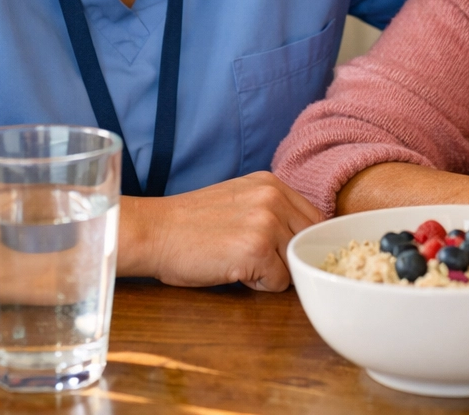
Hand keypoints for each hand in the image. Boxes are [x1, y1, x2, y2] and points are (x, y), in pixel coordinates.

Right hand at [125, 171, 321, 290]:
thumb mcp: (240, 200)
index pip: (313, 218)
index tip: (281, 251)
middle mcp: (275, 197)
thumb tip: (302, 238)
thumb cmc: (190, 224)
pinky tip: (234, 272)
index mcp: (272, 183)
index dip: (299, 241)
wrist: (155, 232)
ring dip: (273, 272)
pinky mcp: (257, 250)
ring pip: (295, 263)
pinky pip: (279, 282)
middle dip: (287, 257)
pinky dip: (259, 286)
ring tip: (240, 263)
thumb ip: (272, 209)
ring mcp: (268, 222)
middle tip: (256, 260)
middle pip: (307, 241)